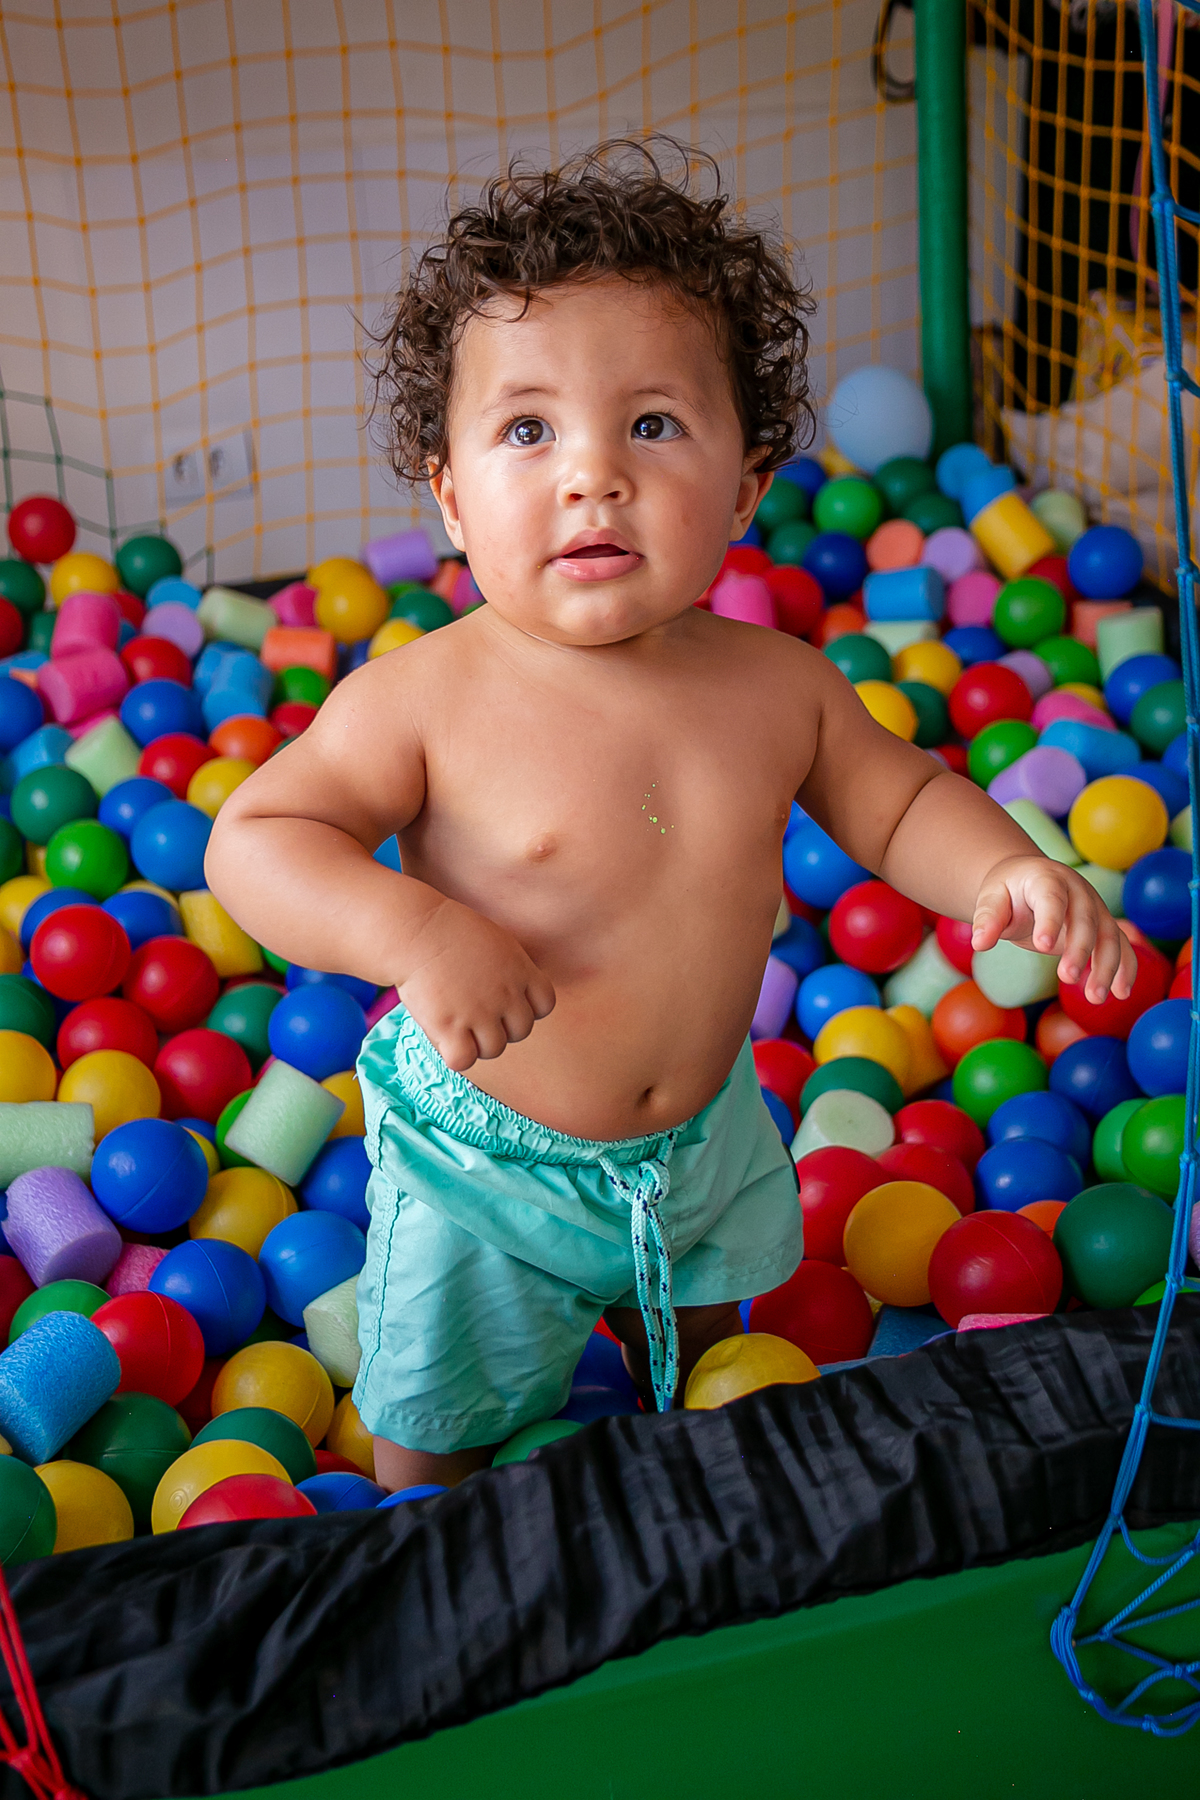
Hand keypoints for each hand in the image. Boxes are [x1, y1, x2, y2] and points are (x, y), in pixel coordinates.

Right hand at [395, 896, 555, 1070]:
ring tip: (457, 1023)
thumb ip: (512, 969)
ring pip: (494, 1049)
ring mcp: (479, 1012)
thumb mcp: (496, 941)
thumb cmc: (448, 930)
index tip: (504, 1001)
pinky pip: (464, 1060)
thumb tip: (514, 994)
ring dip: (477, 1042)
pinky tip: (443, 1037)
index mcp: (521, 969)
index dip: (525, 1007)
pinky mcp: (449, 1026)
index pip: (544, 1005)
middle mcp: (506, 994)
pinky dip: (455, 1055)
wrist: (414, 929)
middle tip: (475, 1012)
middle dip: (501, 1025)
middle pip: (521, 1030)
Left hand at [971, 855, 1135, 1004]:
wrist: (1027, 881)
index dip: (1050, 920)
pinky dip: (1126, 967)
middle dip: (1079, 949)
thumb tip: (980, 942)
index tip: (1043, 945)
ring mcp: (1095, 908)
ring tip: (1095, 997)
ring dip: (1106, 966)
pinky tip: (1121, 993)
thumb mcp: (991, 899)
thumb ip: (987, 918)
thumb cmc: (1007, 893)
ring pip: (1108, 935)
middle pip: (1085, 919)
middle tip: (1067, 978)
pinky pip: (1122, 945)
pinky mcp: (1104, 926)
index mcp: (1046, 879)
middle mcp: (1077, 891)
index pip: (1051, 898)